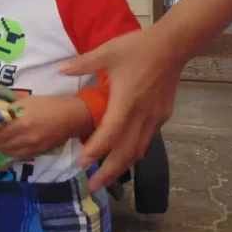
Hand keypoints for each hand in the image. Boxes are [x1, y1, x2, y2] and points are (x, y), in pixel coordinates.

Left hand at [0, 96, 93, 159]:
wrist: (70, 117)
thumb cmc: (48, 105)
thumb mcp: (26, 101)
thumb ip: (10, 110)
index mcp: (21, 123)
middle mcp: (25, 138)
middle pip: (0, 145)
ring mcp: (32, 147)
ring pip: (8, 152)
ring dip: (0, 148)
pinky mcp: (38, 152)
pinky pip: (19, 155)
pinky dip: (11, 151)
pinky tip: (8, 146)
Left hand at [61, 28, 182, 191]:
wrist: (173, 46)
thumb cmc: (138, 48)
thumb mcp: (107, 52)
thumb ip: (83, 63)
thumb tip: (59, 70)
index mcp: (125, 102)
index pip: (109, 135)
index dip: (96, 151)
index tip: (81, 163)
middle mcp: (141, 116)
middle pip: (125, 153)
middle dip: (109, 172)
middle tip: (93, 186)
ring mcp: (154, 118)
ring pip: (138, 150)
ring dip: (122, 166)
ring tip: (106, 177)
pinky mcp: (162, 116)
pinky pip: (146, 140)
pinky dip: (133, 152)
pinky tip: (125, 154)